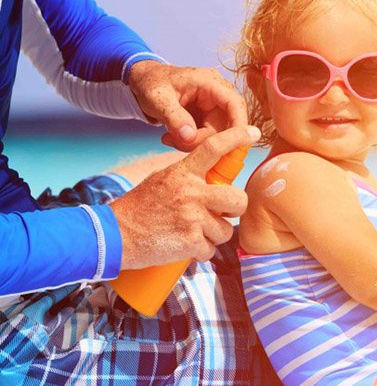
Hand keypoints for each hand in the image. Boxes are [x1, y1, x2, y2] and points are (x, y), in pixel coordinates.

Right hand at [109, 125, 260, 268]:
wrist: (114, 235)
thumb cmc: (140, 208)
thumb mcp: (163, 181)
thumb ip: (189, 177)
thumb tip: (216, 180)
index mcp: (183, 173)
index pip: (213, 148)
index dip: (236, 138)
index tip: (253, 133)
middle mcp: (191, 192)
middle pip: (238, 199)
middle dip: (233, 210)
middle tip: (218, 214)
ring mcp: (192, 217)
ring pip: (226, 230)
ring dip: (212, 236)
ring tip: (190, 232)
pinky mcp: (190, 242)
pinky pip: (211, 250)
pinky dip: (200, 252)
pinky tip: (183, 246)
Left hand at [128, 60, 247, 151]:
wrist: (144, 81)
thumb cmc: (151, 83)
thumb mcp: (158, 98)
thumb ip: (174, 117)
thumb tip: (189, 136)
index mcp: (209, 82)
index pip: (235, 104)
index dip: (238, 125)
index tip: (232, 145)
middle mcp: (216, 93)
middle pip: (227, 123)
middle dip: (205, 139)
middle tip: (178, 142)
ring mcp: (213, 106)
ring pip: (217, 133)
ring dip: (195, 142)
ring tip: (170, 138)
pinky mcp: (207, 117)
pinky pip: (208, 135)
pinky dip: (191, 142)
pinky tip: (173, 137)